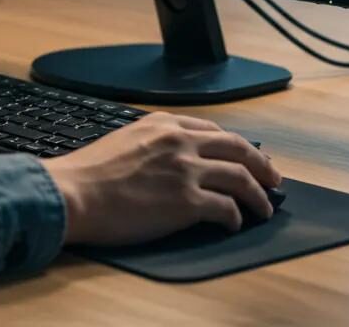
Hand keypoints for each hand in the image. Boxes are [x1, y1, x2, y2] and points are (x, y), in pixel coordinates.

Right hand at [44, 112, 282, 245]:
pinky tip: (233, 225)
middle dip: (262, 165)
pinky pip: (227, 209)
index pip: (214, 130)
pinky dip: (236, 218)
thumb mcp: (125, 139)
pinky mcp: (187, 202)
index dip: (238, 146)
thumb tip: (177, 160)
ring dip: (258, 196)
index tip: (247, 158)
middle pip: (238, 148)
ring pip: (240, 178)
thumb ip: (155, 143)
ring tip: (264, 209)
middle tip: (273, 180)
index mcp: (162, 123)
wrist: (75, 193)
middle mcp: (179, 141)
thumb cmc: (90, 172)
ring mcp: (185, 170)